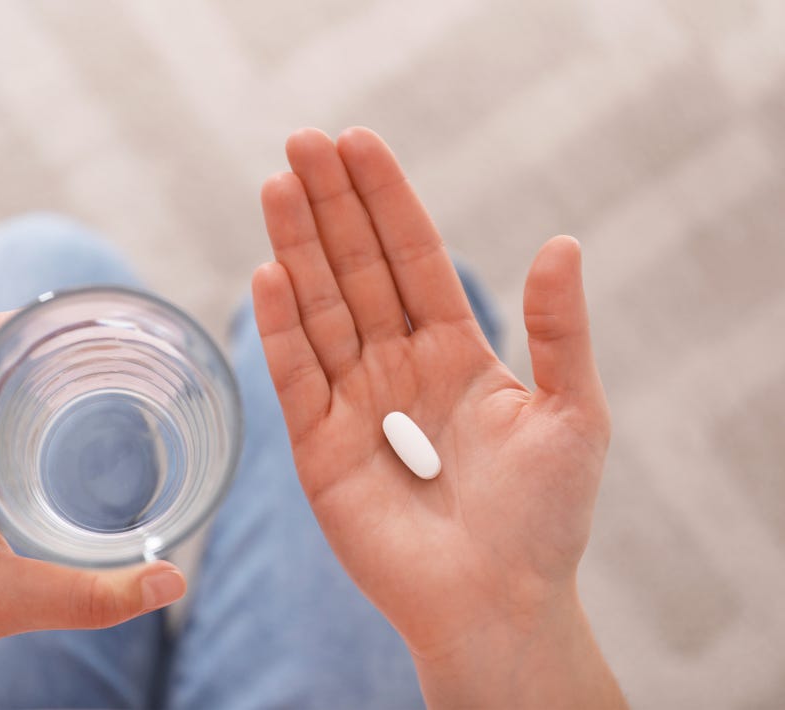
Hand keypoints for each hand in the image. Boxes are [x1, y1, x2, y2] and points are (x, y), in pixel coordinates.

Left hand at [0, 313, 185, 708]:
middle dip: (63, 342)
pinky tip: (83, 417)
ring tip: (117, 371)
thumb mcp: (7, 604)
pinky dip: (42, 401)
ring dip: (53, 370)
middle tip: (128, 347)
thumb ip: (93, 596)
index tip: (103, 321)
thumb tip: (172, 583)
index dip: (43, 321)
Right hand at [254, 128, 624, 707]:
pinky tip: (270, 273)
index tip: (359, 142)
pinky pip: (296, 376)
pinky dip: (281, 327)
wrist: (498, 603)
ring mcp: (354, 402)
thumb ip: (559, 330)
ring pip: (319, 309)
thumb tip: (563, 242)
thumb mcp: (573, 413)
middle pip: (356, 270)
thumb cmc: (544, 517)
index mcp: (454, 350)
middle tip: (301, 142)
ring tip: (277, 185)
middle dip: (330, 206)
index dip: (387, 200)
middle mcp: (398, 365)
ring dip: (297, 248)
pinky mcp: (318, 446)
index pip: (414, 257)